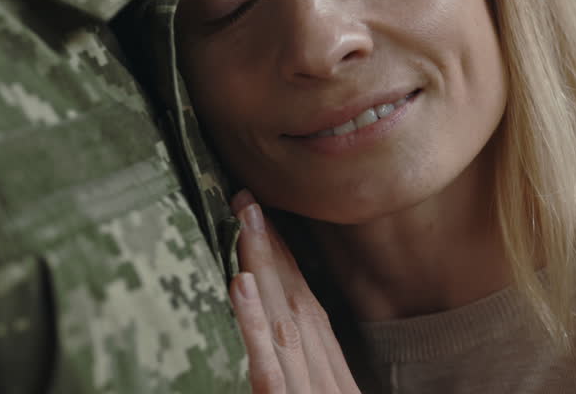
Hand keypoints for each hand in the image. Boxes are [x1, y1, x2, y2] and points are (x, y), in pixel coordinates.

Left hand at [230, 190, 359, 393]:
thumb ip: (307, 385)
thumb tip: (285, 350)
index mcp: (334, 381)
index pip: (309, 312)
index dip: (289, 264)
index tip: (267, 223)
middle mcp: (325, 380)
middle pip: (298, 304)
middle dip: (274, 249)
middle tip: (247, 202)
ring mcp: (308, 393)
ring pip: (284, 322)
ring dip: (264, 266)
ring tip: (245, 221)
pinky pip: (268, 367)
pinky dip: (254, 324)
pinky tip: (241, 284)